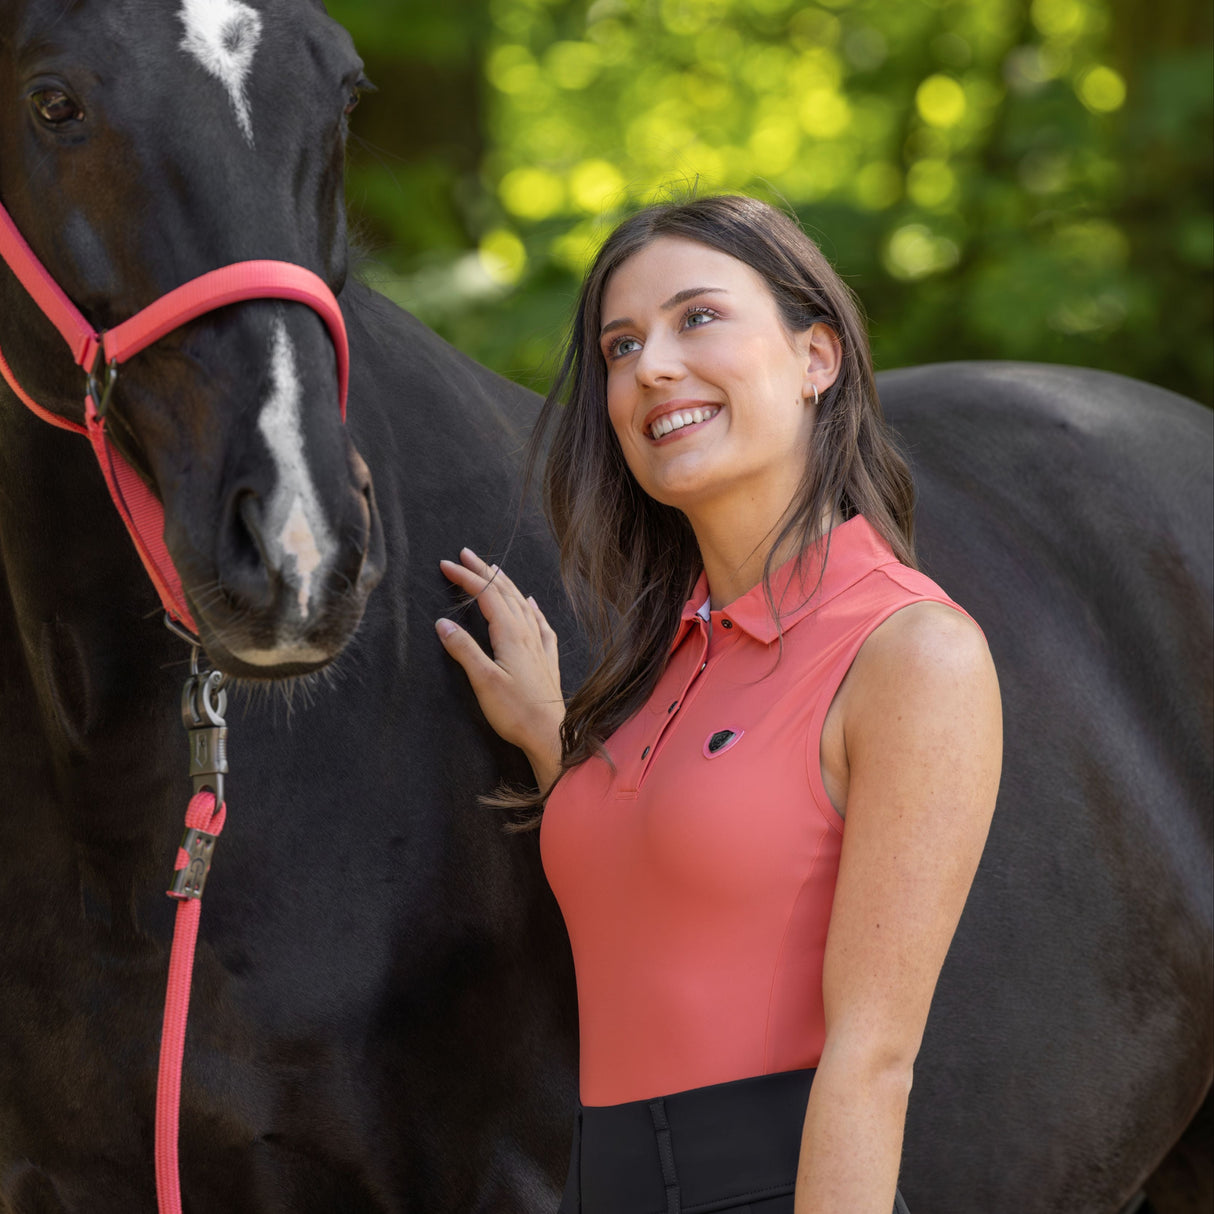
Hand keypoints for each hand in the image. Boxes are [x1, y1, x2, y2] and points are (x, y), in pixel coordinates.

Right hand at [436, 548, 563, 790]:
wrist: (551, 735)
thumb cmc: (516, 711)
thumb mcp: (483, 681)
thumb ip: (464, 650)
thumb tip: (442, 623)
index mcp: (511, 634)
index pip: (487, 595)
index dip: (466, 578)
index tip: (446, 565)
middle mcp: (528, 634)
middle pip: (505, 593)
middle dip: (484, 572)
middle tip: (466, 555)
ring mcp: (540, 646)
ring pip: (522, 604)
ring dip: (506, 585)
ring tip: (495, 570)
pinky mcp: (547, 660)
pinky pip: (540, 623)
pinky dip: (532, 608)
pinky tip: (532, 604)